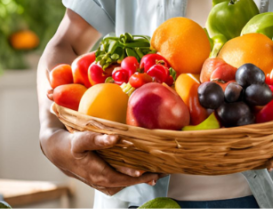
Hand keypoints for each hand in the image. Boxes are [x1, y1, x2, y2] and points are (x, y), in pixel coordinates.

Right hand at [40, 129, 161, 195]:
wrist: (58, 152)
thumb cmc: (70, 145)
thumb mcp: (80, 140)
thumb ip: (96, 139)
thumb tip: (114, 138)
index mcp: (97, 174)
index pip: (121, 178)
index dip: (136, 176)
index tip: (152, 172)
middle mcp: (102, 182)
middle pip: (127, 183)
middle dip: (146, 178)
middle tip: (165, 171)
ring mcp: (103, 182)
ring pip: (126, 183)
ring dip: (143, 178)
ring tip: (161, 171)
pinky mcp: (105, 179)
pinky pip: (123, 180)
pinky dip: (136, 176)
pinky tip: (148, 170)